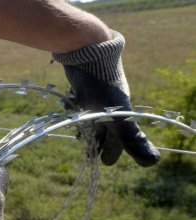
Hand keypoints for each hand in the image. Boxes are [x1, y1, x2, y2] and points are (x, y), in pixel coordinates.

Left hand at [53, 30, 159, 166]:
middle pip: (104, 128)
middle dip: (98, 140)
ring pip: (91, 115)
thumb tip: (153, 162)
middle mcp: (109, 105)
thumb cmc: (101, 84)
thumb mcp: (116, 115)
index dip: (112, 151)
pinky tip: (70, 108)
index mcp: (119, 114)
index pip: (118, 139)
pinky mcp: (83, 84)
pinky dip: (77, 108)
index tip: (106, 163)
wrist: (87, 52)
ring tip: (79, 134)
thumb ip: (130, 139)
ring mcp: (96, 94)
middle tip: (90, 151)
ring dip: (86, 125)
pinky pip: (81, 101)